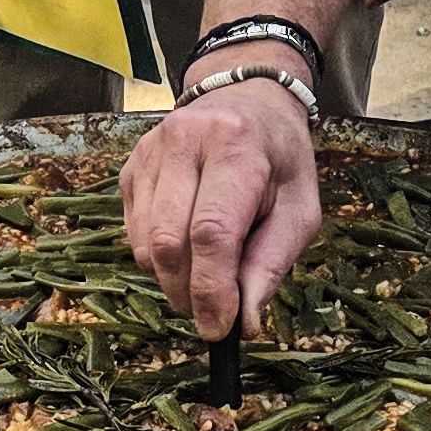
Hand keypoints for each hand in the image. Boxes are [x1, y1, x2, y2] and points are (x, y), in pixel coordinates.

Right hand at [123, 75, 324, 338]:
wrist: (248, 101)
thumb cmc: (279, 160)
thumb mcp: (299, 209)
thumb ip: (273, 263)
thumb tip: (246, 321)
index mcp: (236, 146)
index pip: (211, 232)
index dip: (212, 289)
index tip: (220, 329)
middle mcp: (185, 141)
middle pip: (168, 241)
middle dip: (187, 293)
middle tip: (211, 315)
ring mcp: (150, 151)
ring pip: (144, 242)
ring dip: (171, 279)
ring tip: (203, 278)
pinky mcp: (130, 166)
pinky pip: (132, 231)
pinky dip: (157, 258)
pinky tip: (185, 247)